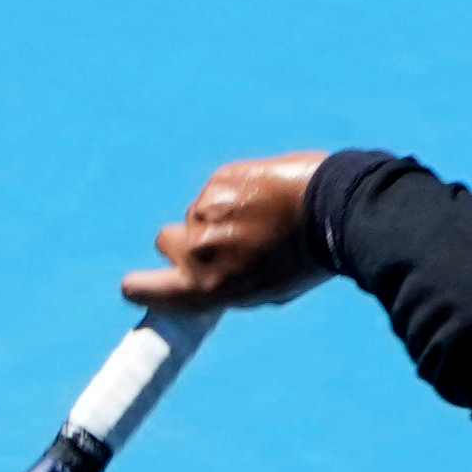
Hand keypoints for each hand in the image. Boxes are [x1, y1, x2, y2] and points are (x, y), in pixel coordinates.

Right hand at [121, 153, 335, 313]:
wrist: (333, 211)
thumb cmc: (306, 261)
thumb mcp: (264, 292)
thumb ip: (225, 288)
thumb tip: (206, 281)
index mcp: (203, 286)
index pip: (138, 288)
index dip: (139, 285)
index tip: (143, 283)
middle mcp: (196, 250)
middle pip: (164, 242)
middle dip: (185, 242)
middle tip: (224, 242)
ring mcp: (205, 210)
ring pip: (197, 213)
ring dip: (219, 216)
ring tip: (263, 217)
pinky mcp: (219, 179)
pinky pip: (217, 189)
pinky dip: (235, 193)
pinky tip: (267, 197)